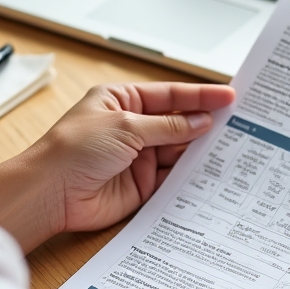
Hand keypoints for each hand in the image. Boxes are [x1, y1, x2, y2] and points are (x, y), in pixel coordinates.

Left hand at [37, 82, 235, 236]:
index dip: (200, 96)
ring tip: (233, 146)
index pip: (169, 95)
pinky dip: (190, 175)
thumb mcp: (126, 126)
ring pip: (178, 151)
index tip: (229, 96)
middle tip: (239, 122)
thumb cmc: (73, 150)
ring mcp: (137, 157)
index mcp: (122, 100)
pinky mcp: (141, 185)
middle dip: (205, 123)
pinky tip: (211, 171)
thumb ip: (168, 126)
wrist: (50, 193)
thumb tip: (201, 121)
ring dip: (201, 149)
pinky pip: (172, 178)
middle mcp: (131, 127)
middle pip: (177, 123)